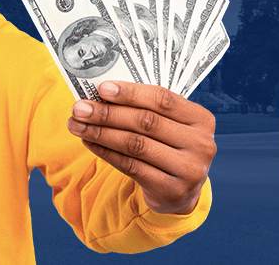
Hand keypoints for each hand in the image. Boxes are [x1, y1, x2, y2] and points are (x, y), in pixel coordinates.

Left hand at [67, 81, 215, 214]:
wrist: (180, 190)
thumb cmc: (169, 145)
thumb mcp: (169, 125)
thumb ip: (146, 108)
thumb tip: (103, 92)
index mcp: (202, 119)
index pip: (163, 99)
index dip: (131, 93)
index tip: (102, 88)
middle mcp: (201, 144)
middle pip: (146, 122)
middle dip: (108, 113)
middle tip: (80, 108)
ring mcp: (188, 169)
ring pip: (135, 145)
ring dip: (101, 132)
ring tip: (77, 125)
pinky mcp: (170, 189)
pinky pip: (130, 166)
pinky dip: (106, 152)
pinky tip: (89, 142)